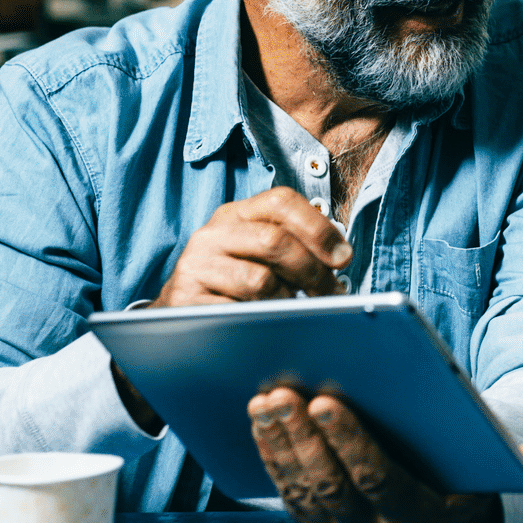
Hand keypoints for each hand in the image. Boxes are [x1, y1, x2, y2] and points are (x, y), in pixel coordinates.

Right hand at [155, 187, 351, 306]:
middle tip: (330, 293)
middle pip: (275, 240)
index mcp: (235, 214)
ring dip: (287, 300)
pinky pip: (239, 312)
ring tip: (291, 309)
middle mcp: (212, 234)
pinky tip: (265, 322)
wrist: (180, 307)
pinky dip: (261, 320)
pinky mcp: (187, 300)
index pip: (281, 201)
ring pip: (260, 280)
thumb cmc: (233, 279)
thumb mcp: (258, 252)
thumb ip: (294, 245)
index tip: (343, 258)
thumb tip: (340, 257)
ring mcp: (196, 266)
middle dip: (312, 270)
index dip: (318, 228)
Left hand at [249, 385, 522, 522]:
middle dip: (303, 438)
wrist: (443, 522)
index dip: (350, 442)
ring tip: (267, 399)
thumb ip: (513, 462)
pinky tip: (262, 419)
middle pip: (330, 485)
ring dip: (279, 443)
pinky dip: (272, 455)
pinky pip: (287, 493)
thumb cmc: (464, 474)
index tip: (327, 400)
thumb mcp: (489, 469)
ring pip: (302, 490)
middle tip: (284, 392)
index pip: (376, 482)